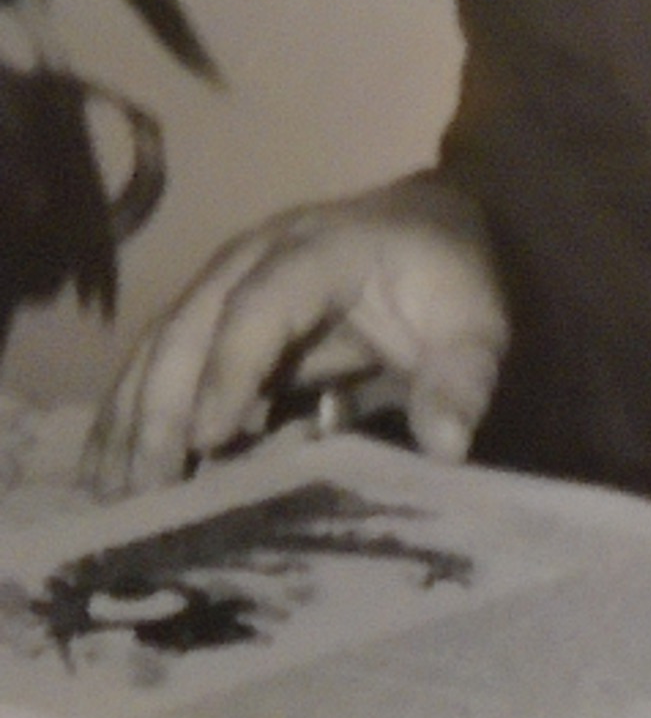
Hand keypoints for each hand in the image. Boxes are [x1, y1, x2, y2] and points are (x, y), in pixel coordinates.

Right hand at [83, 173, 506, 497]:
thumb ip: (461, 378)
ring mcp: (224, 277)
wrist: (430, 222)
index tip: (211, 439)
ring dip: (130, 418)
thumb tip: (446, 446)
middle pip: (190, 326)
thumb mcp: (475, 322)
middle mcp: (255, 256)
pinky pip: (159, 357)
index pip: (261, 307)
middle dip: (161, 408)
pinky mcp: (210, 307)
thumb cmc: (449, 277)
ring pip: (160, 343)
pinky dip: (129, 412)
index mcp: (321, 250)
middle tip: (146, 489)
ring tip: (114, 495)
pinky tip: (108, 471)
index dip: (231, 370)